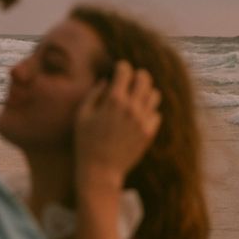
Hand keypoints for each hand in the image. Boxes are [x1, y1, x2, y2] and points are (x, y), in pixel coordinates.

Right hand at [75, 61, 160, 191]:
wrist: (101, 171)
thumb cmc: (86, 142)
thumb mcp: (82, 115)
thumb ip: (95, 94)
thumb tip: (107, 81)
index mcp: (114, 100)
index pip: (126, 70)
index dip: (121, 67)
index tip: (119, 70)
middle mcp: (131, 107)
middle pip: (144, 78)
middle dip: (137, 76)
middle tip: (130, 81)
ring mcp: (142, 120)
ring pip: (154, 94)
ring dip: (145, 93)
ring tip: (135, 99)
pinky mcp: (149, 133)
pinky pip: (156, 114)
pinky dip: (148, 112)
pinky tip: (138, 117)